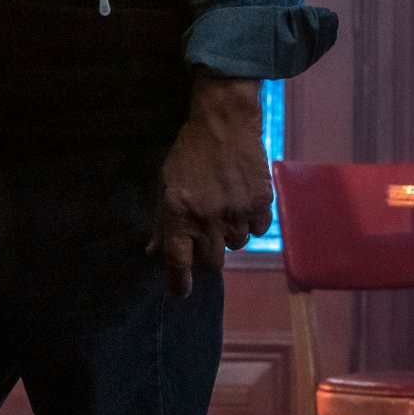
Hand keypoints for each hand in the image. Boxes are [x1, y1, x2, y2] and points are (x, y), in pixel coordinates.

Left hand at [150, 76, 272, 296]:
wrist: (224, 123)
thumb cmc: (189, 153)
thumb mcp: (166, 185)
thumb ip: (161, 223)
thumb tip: (152, 253)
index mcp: (180, 216)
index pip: (178, 264)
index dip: (179, 284)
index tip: (181, 291)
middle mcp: (209, 220)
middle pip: (212, 263)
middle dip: (207, 256)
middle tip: (205, 236)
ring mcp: (237, 213)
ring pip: (236, 246)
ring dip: (229, 236)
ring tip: (225, 210)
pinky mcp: (261, 203)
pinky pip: (258, 231)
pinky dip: (251, 223)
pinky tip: (243, 203)